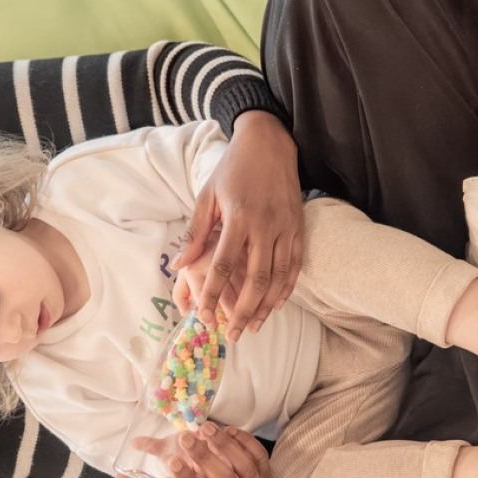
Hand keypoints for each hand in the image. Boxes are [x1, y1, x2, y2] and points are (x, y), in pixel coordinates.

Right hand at [115, 424, 269, 477]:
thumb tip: (120, 477)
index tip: (171, 461)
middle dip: (204, 457)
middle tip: (185, 436)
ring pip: (243, 466)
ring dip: (224, 444)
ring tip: (204, 427)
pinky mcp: (266, 474)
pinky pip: (257, 454)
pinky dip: (242, 440)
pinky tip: (225, 429)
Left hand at [173, 110, 302, 341]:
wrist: (270, 143)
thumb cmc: (233, 170)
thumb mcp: (207, 196)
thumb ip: (196, 234)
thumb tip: (178, 265)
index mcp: (239, 218)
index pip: (224, 265)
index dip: (214, 293)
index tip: (205, 316)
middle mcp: (265, 226)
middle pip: (255, 279)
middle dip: (244, 311)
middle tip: (234, 334)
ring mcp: (286, 228)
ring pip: (279, 277)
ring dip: (266, 306)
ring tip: (255, 327)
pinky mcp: (299, 228)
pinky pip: (296, 265)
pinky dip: (287, 288)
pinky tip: (277, 305)